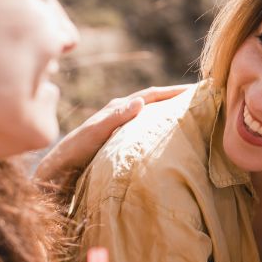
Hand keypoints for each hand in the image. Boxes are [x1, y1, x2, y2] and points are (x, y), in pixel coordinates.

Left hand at [34, 85, 191, 191]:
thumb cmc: (71, 153)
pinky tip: (174, 139)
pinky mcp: (121, 141)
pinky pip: (148, 131)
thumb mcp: (92, 134)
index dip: (175, 90)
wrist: (56, 173)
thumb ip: (114, 118)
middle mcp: (122, 114)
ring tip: (195, 117)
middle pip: (156, 102)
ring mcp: (123, 127)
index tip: (199, 88)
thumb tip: (140, 102)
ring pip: (153, 116)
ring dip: (172, 114)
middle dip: (179, 98)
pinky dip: (163, 130)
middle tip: (205, 99)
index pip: (153, 94)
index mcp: (118, 107)